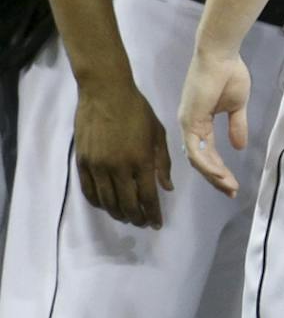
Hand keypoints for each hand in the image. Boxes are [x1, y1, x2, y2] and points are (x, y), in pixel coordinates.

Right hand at [73, 75, 171, 226]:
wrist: (105, 93)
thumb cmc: (137, 111)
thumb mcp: (158, 134)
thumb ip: (163, 163)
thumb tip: (167, 188)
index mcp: (141, 160)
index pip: (148, 196)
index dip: (153, 213)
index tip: (157, 224)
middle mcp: (118, 168)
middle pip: (127, 204)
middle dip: (137, 217)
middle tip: (143, 223)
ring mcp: (97, 166)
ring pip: (107, 201)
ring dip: (118, 213)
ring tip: (127, 217)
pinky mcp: (82, 162)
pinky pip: (89, 191)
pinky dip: (99, 203)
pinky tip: (107, 206)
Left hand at [178, 47, 252, 199]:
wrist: (221, 56)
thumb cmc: (230, 74)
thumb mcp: (238, 106)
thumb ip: (237, 126)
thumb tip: (239, 147)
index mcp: (200, 122)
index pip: (208, 153)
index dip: (220, 169)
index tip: (233, 183)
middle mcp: (190, 126)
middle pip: (200, 160)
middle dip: (216, 178)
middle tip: (231, 191)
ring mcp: (188, 124)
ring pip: (197, 159)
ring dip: (213, 175)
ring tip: (229, 186)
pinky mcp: (189, 120)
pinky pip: (196, 149)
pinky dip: (207, 163)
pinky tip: (220, 173)